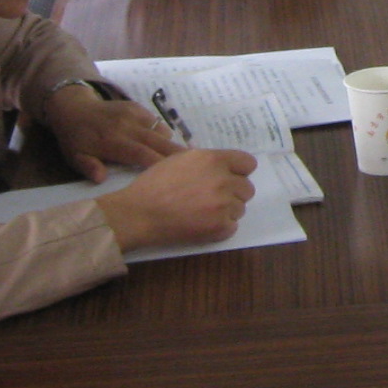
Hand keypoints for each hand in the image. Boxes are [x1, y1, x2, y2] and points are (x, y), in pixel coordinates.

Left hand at [46, 84, 182, 181]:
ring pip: (161, 131)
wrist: (73, 108)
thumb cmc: (76, 139)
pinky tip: (163, 142)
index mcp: (113, 142)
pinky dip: (162, 132)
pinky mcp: (136, 107)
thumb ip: (88, 167)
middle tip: (197, 167)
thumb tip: (101, 178)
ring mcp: (134, 115)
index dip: (160, 166)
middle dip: (178, 156)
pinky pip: (156, 121)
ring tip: (182, 159)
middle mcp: (128, 128)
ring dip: (170, 145)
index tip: (177, 177)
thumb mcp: (74, 157)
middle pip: (159, 143)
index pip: (143, 155)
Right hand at [96, 147, 256, 252]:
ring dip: (227, 211)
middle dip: (233, 193)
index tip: (229, 178)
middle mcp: (223, 180)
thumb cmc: (154, 184)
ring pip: (240, 208)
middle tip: (212, 198)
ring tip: (202, 212)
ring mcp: (223, 205)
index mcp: (213, 159)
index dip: (239, 171)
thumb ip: (204, 160)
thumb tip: (219, 163)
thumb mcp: (179, 159)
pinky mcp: (220, 227)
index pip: (248, 163)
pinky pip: (232, 226)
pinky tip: (201, 224)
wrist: (139, 213)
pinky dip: (221, 227)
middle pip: (247, 188)